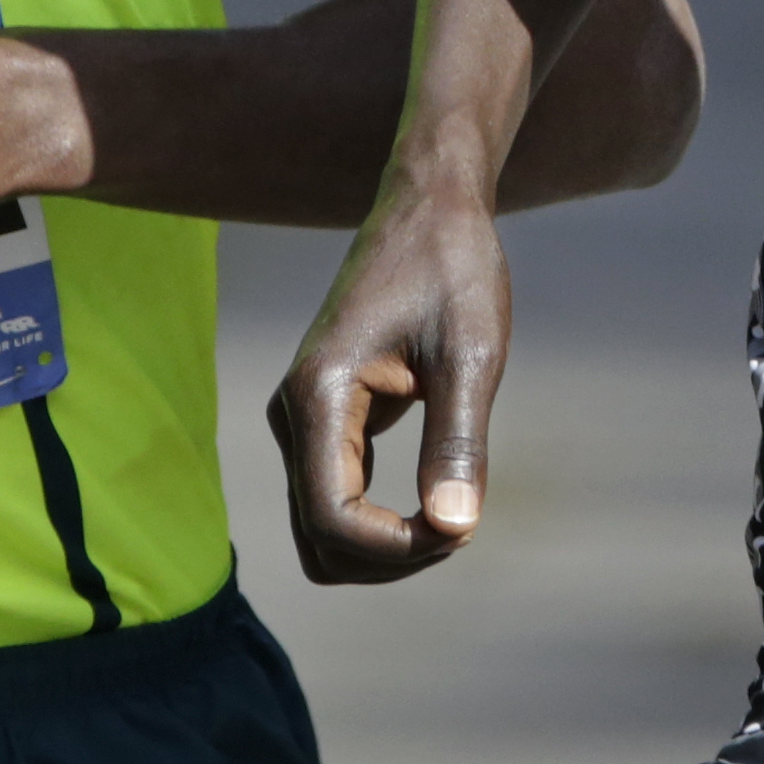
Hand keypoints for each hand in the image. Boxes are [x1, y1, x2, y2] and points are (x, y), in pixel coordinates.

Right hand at [270, 180, 507, 583]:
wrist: (431, 207)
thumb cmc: (452, 269)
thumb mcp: (468, 356)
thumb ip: (457, 444)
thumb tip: (455, 528)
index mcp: (318, 395)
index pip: (331, 519)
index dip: (394, 548)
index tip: (461, 531)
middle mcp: (295, 412)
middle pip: (319, 539)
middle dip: (390, 557)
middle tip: (462, 525)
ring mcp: (304, 417)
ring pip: (323, 529)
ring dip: (385, 547)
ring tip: (454, 515)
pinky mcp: (326, 418)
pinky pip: (337, 499)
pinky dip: (382, 522)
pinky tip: (440, 501)